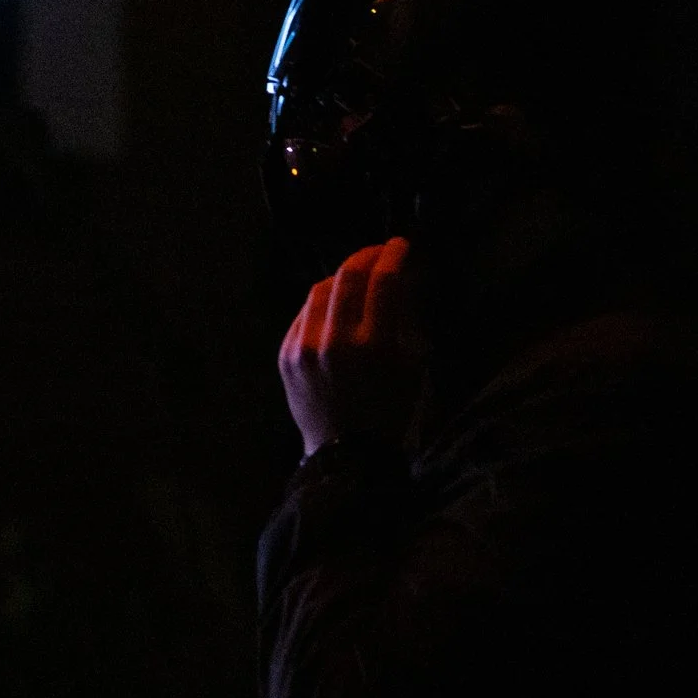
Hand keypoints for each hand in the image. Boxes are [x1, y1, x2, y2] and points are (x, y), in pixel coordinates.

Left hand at [280, 237, 425, 457]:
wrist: (346, 453)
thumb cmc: (390, 409)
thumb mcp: (412, 365)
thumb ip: (406, 319)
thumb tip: (401, 277)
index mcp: (374, 346)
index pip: (383, 282)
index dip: (392, 255)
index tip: (400, 245)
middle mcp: (335, 342)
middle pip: (347, 277)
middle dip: (365, 257)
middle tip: (378, 252)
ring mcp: (304, 348)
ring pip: (320, 291)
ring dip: (340, 277)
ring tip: (356, 275)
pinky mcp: (285, 356)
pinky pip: (303, 314)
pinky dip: (321, 304)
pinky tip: (334, 304)